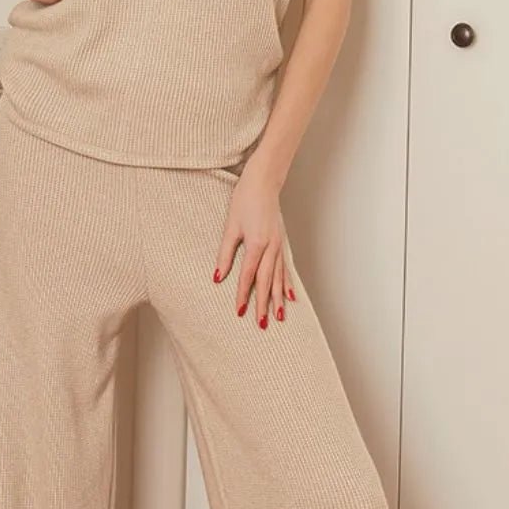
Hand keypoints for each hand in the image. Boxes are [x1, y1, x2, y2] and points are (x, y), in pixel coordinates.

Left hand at [214, 160, 296, 327]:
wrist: (263, 183)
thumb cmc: (244, 201)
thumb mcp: (230, 226)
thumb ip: (225, 254)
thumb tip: (217, 278)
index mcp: (257, 244)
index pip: (248, 276)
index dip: (243, 295)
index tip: (240, 312)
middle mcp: (271, 248)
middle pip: (267, 282)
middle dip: (264, 304)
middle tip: (261, 325)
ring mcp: (279, 246)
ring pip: (279, 278)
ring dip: (278, 299)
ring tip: (279, 318)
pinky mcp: (281, 243)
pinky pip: (285, 269)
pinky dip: (287, 284)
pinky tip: (290, 297)